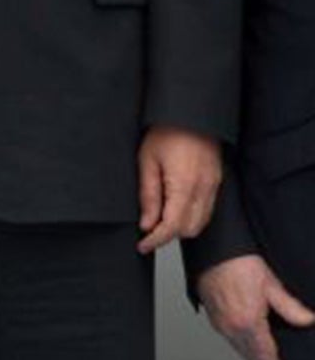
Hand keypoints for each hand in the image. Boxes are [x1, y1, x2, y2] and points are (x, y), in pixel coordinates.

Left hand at [137, 124, 220, 252]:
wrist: (190, 113)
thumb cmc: (165, 132)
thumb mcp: (146, 161)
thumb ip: (148, 195)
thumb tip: (146, 224)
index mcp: (184, 185)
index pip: (172, 226)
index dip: (156, 240)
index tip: (142, 245)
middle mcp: (204, 190)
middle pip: (188, 229)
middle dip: (168, 235)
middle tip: (147, 231)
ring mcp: (213, 186)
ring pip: (200, 223)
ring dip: (181, 227)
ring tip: (159, 221)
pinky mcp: (217, 182)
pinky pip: (207, 210)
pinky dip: (192, 217)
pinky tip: (176, 209)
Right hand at [199, 253, 314, 359]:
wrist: (212, 249)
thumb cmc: (238, 262)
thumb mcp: (272, 283)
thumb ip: (291, 307)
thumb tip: (308, 321)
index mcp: (248, 323)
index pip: (265, 356)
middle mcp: (231, 327)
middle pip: (250, 357)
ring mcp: (219, 322)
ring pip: (238, 348)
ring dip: (251, 357)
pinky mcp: (212, 315)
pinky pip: (229, 338)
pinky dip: (240, 345)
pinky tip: (247, 342)